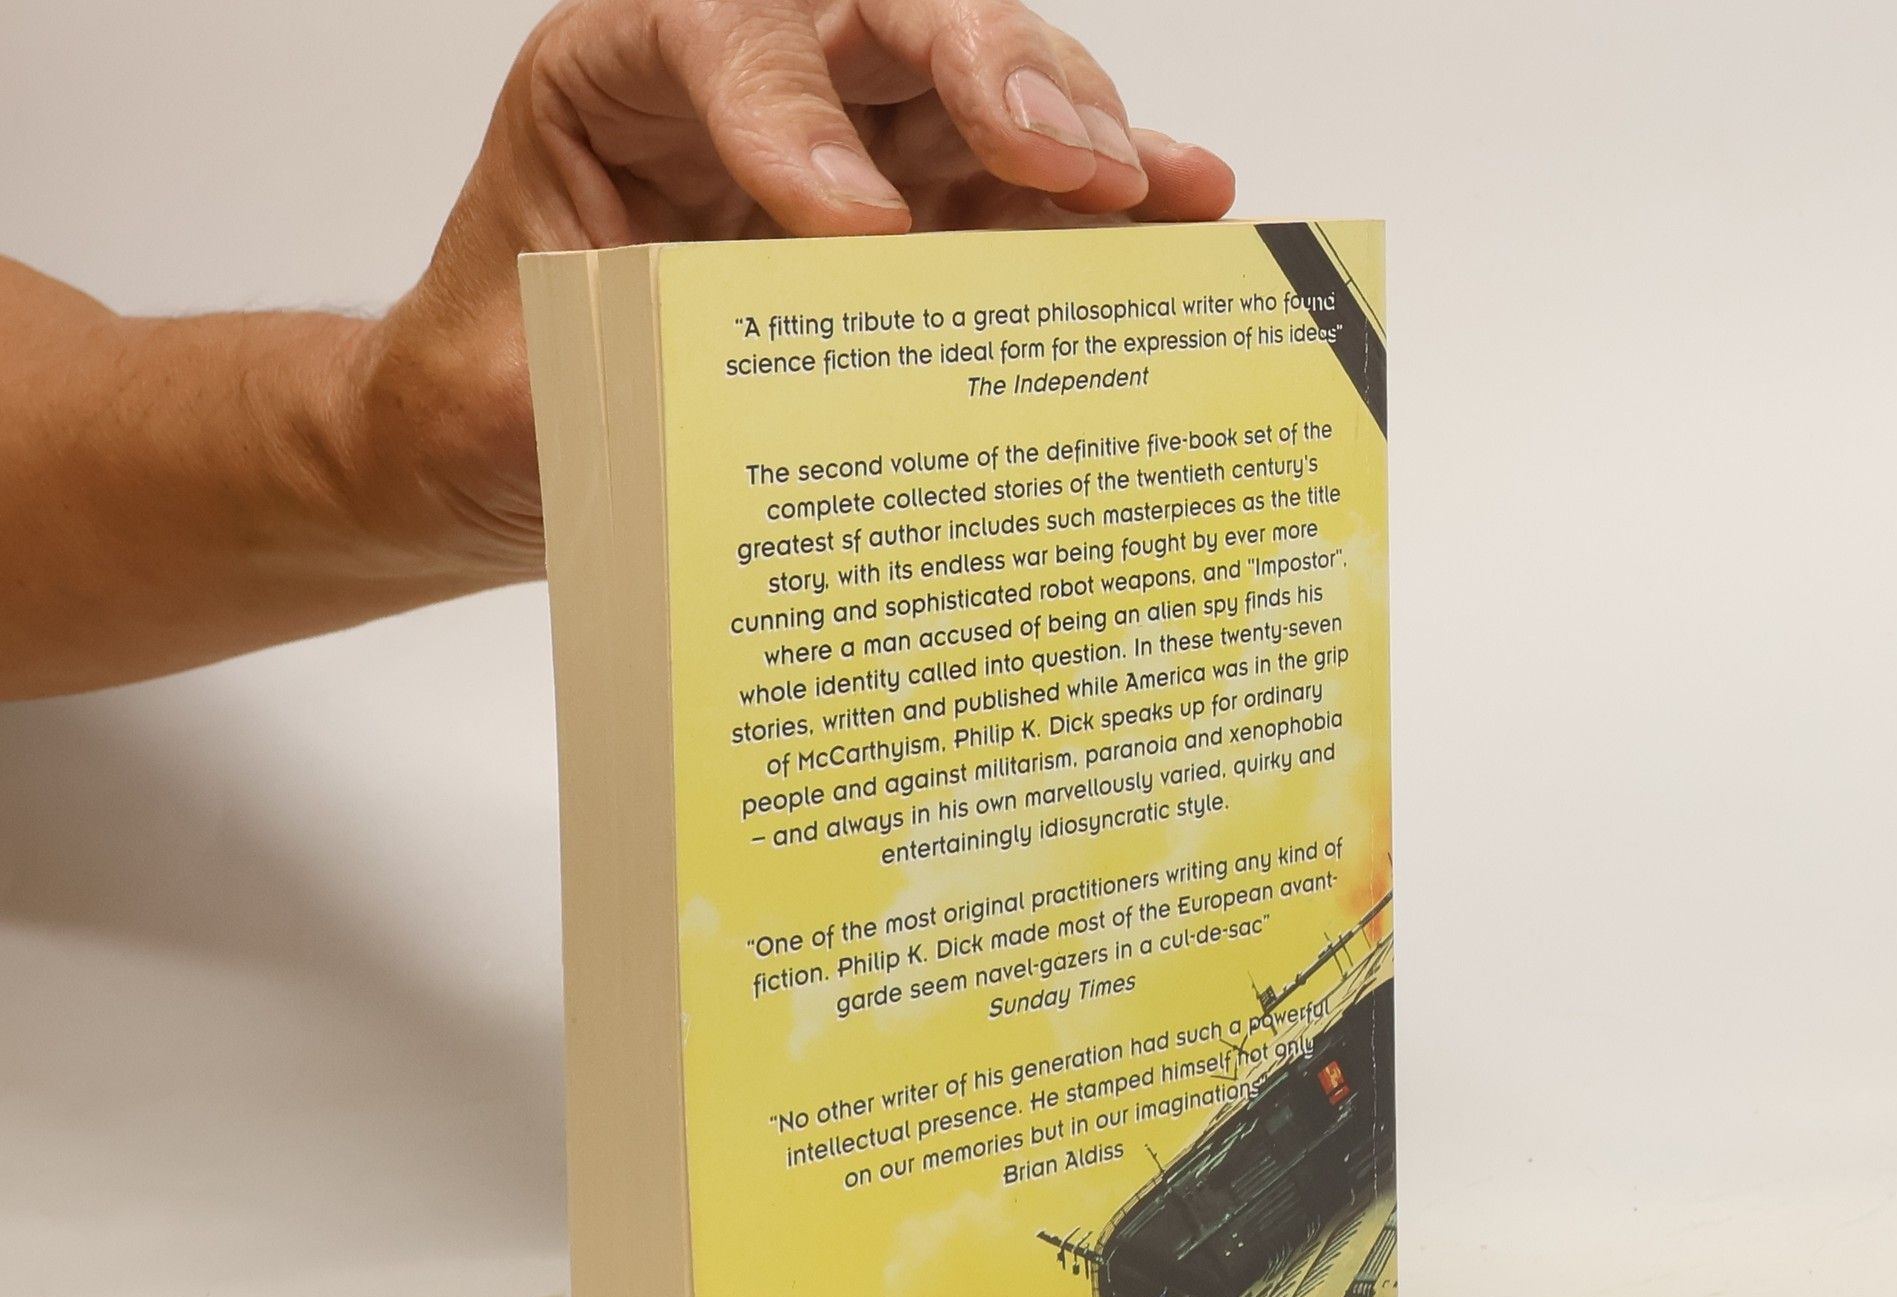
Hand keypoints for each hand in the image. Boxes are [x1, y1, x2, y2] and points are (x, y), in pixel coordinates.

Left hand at [359, 0, 1234, 579]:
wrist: (498, 438)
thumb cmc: (499, 391)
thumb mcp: (520, 378)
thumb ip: (615, 358)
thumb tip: (750, 383)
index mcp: (618, 77)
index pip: (715, 34)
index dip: (792, 114)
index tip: (853, 228)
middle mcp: (747, 79)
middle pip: (883, 17)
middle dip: (982, 72)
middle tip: (1050, 155)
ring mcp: (846, 139)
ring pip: (977, 84)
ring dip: (1073, 127)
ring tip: (1147, 188)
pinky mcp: (915, 213)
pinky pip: (1016, 188)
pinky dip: (1099, 199)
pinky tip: (1182, 205)